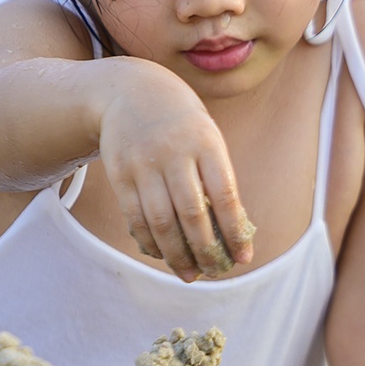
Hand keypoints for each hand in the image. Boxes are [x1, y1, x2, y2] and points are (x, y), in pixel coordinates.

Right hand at [97, 64, 252, 280]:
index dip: (235, 231)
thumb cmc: (181, 123)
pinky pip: (135, 216)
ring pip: (160, 221)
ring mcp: (144, 163)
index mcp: (206, 142)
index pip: (224, 195)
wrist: (130, 91)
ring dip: (176, 254)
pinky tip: (160, 255)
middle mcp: (174, 152)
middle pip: (191, 213)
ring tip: (189, 274)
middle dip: (205, 250)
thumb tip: (231, 233)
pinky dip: (149, 241)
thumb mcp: (206, 136)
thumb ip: (216, 178)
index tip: (244, 257)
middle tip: (215, 272)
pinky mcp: (120, 173)